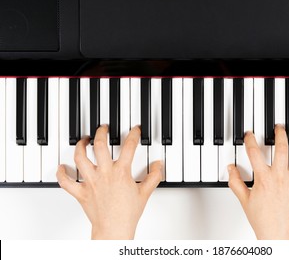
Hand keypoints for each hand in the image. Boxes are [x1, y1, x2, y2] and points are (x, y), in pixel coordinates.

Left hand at [56, 125, 161, 239]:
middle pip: (99, 145)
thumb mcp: (145, 193)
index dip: (133, 134)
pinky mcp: (81, 192)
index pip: (129, 147)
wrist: (114, 229)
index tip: (134, 130)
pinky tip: (61, 167)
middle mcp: (104, 174)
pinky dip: (62, 173)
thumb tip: (158, 165)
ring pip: (80, 158)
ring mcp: (91, 182)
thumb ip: (154, 176)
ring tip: (84, 141)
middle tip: (104, 128)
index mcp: (121, 172)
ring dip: (80, 146)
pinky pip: (66, 182)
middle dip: (101, 132)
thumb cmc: (127, 214)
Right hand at [228, 124, 288, 239]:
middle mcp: (280, 178)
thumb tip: (231, 169)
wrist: (277, 234)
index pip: (255, 153)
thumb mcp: (244, 199)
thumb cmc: (262, 219)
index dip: (251, 140)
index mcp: (264, 178)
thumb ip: (235, 182)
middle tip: (280, 127)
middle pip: (282, 149)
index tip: (250, 135)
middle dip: (281, 134)